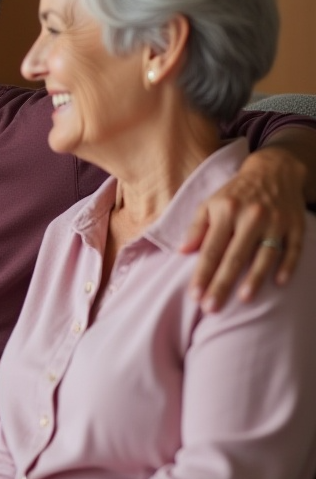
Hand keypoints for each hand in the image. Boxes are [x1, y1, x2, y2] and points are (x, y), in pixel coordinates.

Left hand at [181, 146, 305, 310]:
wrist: (273, 171)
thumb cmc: (235, 193)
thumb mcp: (211, 203)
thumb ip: (197, 227)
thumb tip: (182, 251)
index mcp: (226, 211)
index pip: (211, 248)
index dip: (202, 273)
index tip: (194, 295)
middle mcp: (251, 216)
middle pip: (234, 256)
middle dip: (222, 283)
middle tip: (212, 307)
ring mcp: (276, 221)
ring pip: (264, 255)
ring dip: (254, 278)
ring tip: (243, 299)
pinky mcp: (296, 225)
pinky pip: (293, 249)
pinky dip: (287, 266)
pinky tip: (279, 283)